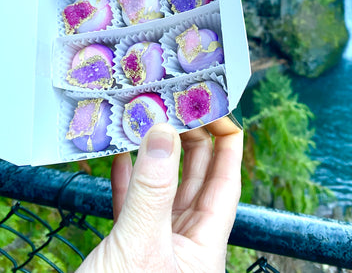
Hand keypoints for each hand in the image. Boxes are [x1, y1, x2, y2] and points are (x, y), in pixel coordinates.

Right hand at [78, 124, 242, 271]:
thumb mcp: (140, 246)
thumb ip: (152, 191)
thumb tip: (163, 133)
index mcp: (205, 245)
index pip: (226, 181)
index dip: (225, 140)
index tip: (212, 108)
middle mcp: (185, 241)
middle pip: (197, 177)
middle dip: (188, 139)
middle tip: (172, 107)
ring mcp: (156, 243)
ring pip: (164, 187)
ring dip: (155, 154)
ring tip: (147, 121)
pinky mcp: (127, 248)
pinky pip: (133, 202)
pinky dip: (128, 177)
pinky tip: (120, 155)